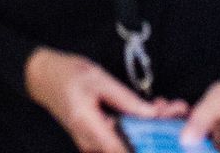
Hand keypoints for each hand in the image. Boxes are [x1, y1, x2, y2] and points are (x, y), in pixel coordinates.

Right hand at [25, 48, 180, 152]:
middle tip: (176, 109)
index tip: (170, 137)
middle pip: (131, 149)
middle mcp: (91, 143)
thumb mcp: (98, 79)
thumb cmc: (67, 75)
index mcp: (90, 127)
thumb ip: (126, 100)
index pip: (124, 152)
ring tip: (168, 108)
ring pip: (129, 145)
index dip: (149, 149)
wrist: (43, 77)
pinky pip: (122, 140)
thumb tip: (153, 116)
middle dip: (158, 132)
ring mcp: (94, 145)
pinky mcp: (97, 141)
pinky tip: (152, 111)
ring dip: (151, 129)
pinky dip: (139, 128)